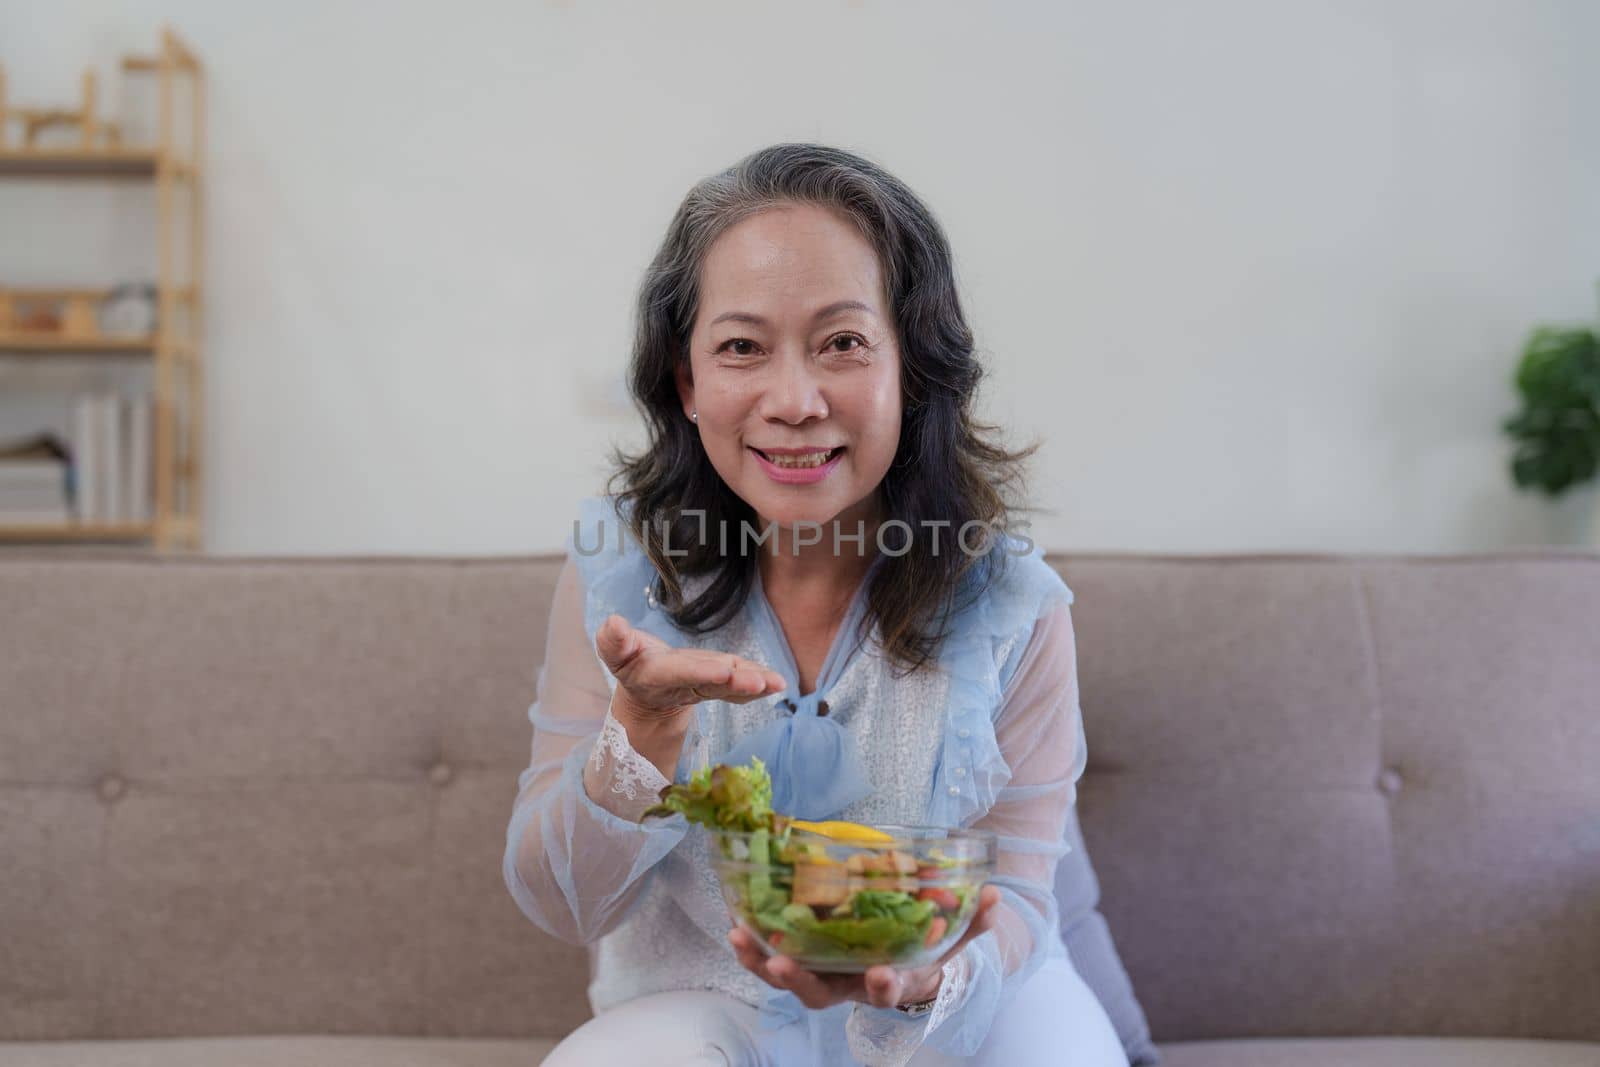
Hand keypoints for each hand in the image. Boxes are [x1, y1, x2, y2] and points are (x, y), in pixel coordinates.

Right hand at [594, 613, 786, 737]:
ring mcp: (704, 686)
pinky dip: (759, 683)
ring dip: (754, 685)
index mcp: (658, 676)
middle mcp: (685, 685)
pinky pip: (740, 686)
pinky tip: (778, 682)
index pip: (680, 673)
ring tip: (777, 683)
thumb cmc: (630, 661)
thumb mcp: (614, 651)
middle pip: (712, 686)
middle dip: (735, 684)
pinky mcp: (719, 683)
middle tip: (758, 683)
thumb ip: (613, 640)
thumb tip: (613, 623)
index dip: (700, 673)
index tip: (722, 671)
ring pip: (731, 688)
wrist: (647, 688)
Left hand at [727, 884, 1001, 1012]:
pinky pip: (773, 959)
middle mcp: (850, 985)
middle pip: (820, 994)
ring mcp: (823, 975)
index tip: (881, 975)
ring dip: (762, 962)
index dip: (883, 985)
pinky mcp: (804, 960)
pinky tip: (736, 927)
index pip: (887, 989)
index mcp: (890, 980)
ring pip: (789, 980)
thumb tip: (994, 895)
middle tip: (782, 962)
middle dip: (800, 980)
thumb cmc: (925, 952)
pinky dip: (753, 948)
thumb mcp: (952, 940)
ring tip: (739, 937)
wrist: (902, 968)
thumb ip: (973, 921)